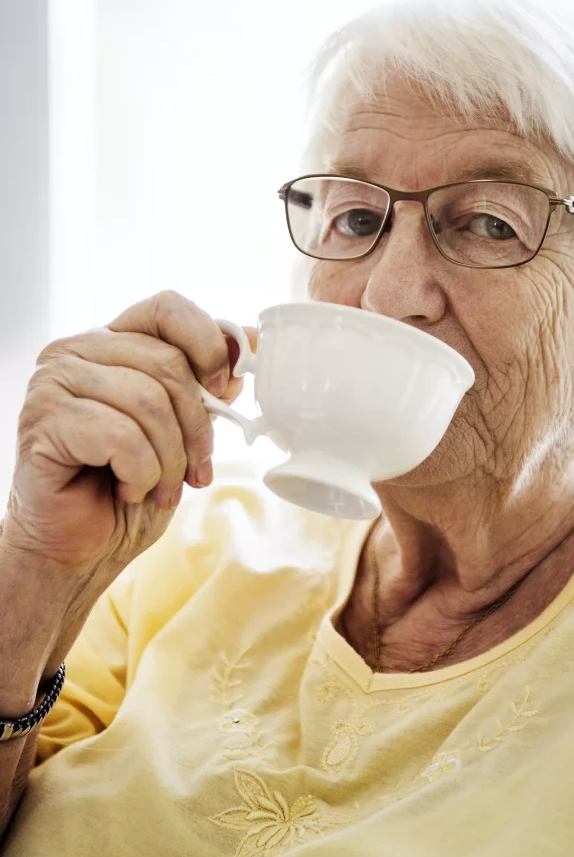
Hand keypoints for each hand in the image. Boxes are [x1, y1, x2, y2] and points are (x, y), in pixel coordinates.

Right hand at [1, 289, 254, 576]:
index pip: (168, 308)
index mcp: (113, 343)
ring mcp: (53, 382)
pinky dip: (140, 474)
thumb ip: (208, 385)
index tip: (225, 387)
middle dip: (196, 429)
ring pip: (148, 403)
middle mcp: (76, 351)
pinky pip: (121, 437)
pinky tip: (126, 490)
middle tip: (195, 471)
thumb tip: (248, 343)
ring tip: (158, 487)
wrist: (81, 549)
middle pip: (167, 364)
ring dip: (169, 460)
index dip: (208, 342)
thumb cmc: (130, 488)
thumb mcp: (185, 431)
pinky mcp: (41, 420)